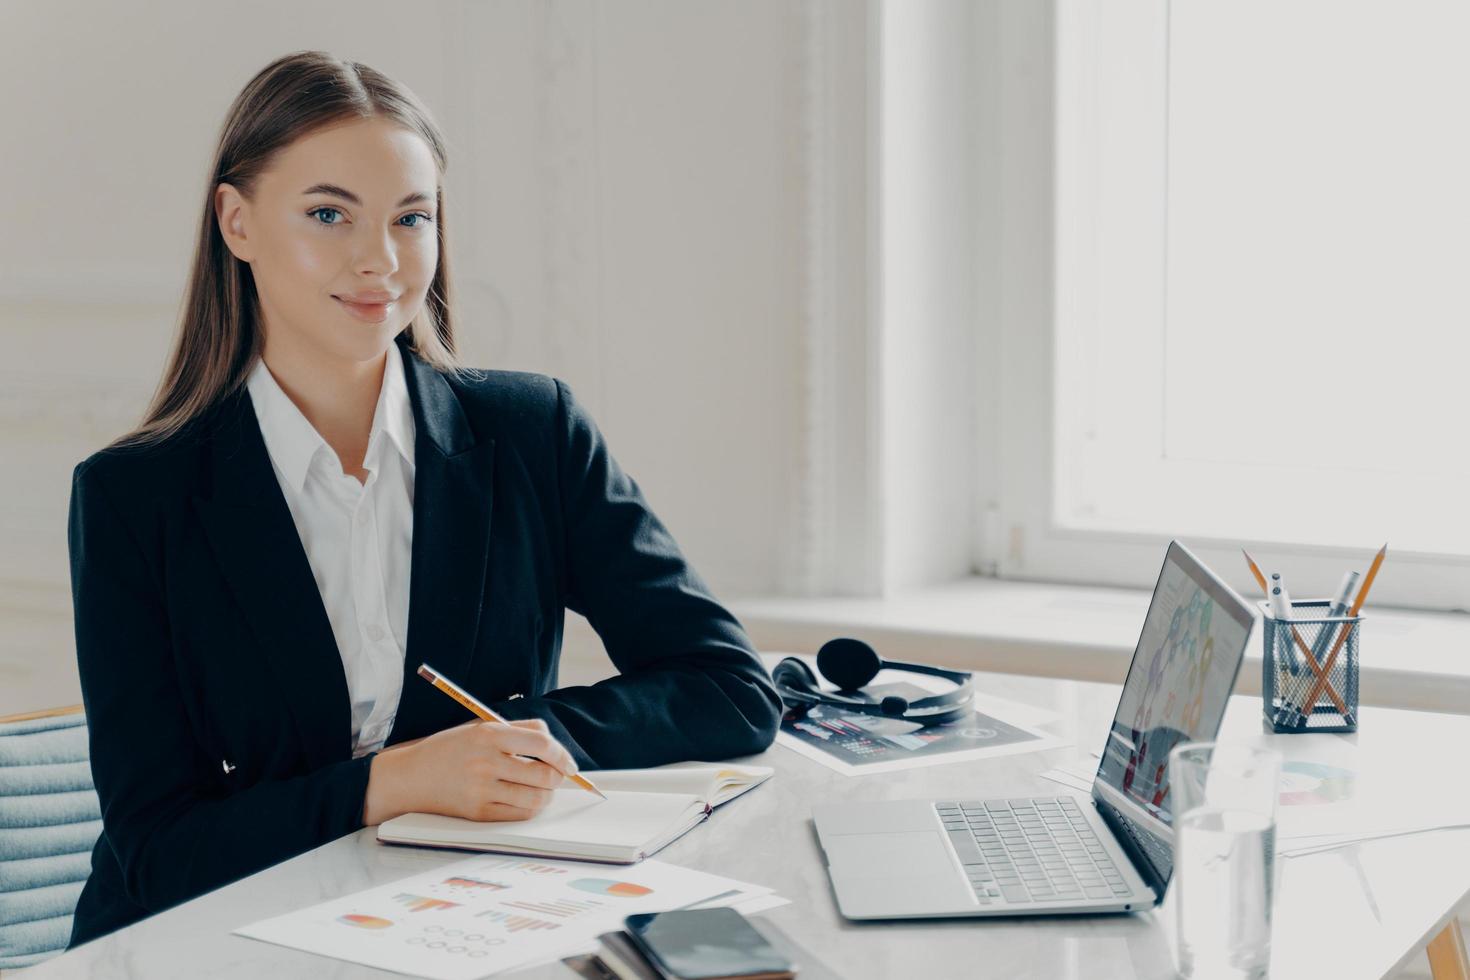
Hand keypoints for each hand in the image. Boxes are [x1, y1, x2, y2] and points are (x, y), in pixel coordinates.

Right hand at [391, 718, 578, 822]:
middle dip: (558, 777)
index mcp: (489, 735)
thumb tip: (553, 743)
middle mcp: (486, 762)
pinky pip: (519, 814)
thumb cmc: (451, 749)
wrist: (411, 776)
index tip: (568, 763)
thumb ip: (519, 730)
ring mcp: (481, 790)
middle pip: (544, 774)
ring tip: (542, 790)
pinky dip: (530, 808)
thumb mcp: (481, 728)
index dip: (561, 754)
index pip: (541, 743)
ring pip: (536, 798)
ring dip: (547, 795)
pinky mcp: (477, 813)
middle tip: (557, 776)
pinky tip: (526, 800)